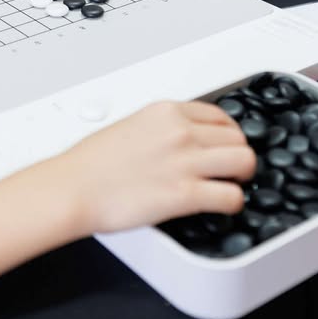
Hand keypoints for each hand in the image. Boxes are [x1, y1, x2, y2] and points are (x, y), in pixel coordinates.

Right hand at [48, 101, 255, 234]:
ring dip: (242, 176)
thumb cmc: (90, 164)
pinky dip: (233, 204)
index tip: (224, 145)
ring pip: (244, 162)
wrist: (72, 188)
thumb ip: (160, 128)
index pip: (220, 114)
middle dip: (237, 154)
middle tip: (229, 169)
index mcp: (165, 111)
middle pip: (237, 138)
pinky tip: (221, 206)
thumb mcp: (129, 125)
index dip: (228, 133)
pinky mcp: (185, 194)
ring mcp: (185, 162)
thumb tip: (178, 140)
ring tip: (230, 185)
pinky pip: (232, 197)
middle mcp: (180, 132)